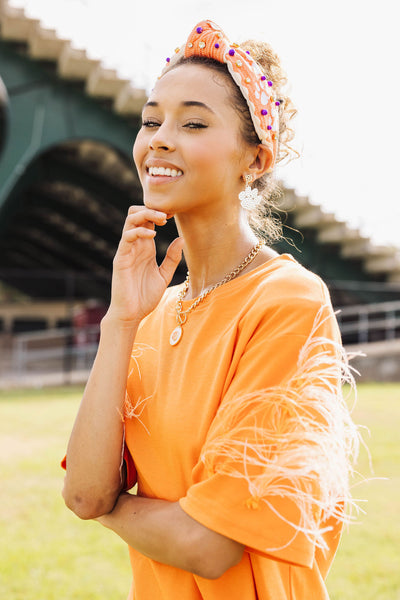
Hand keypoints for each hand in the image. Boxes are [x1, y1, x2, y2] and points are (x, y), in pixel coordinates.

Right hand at [107, 206, 183, 322]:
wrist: (131, 314)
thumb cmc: (145, 297)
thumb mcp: (164, 275)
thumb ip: (172, 258)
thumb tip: (181, 239)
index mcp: (146, 248)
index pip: (148, 221)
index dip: (159, 213)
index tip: (174, 214)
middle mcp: (135, 246)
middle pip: (137, 214)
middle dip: (151, 209)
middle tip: (167, 215)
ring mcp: (127, 250)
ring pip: (130, 221)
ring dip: (146, 215)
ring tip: (162, 220)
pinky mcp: (121, 258)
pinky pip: (127, 237)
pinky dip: (139, 231)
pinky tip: (153, 236)